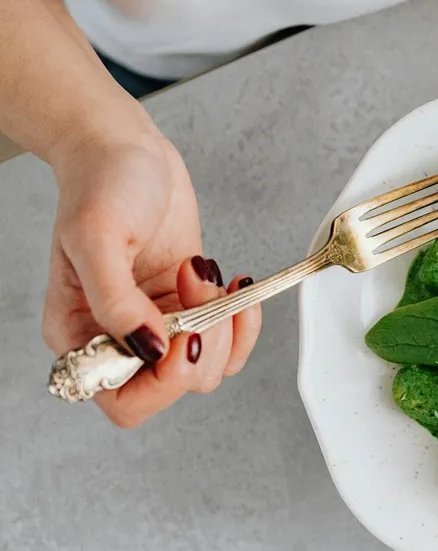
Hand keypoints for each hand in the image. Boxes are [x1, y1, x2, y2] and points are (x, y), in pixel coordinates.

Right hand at [41, 133, 261, 426]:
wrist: (129, 150)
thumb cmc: (101, 184)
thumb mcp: (97, 237)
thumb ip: (116, 303)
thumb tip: (148, 350)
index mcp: (81, 335)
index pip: (124, 400)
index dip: (163, 383)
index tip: (186, 337)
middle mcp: (121, 339)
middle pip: (176, 386)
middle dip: (202, 342)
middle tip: (197, 292)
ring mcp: (160, 325)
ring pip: (210, 366)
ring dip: (223, 322)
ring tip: (202, 272)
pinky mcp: (192, 307)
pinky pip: (230, 339)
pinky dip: (244, 319)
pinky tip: (236, 287)